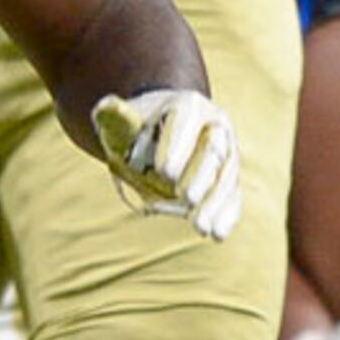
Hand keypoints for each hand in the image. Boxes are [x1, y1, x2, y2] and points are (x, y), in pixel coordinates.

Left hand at [91, 89, 241, 239]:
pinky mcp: (229, 177)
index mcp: (188, 105)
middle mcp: (215, 124)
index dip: (175, 146)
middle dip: (200, 175)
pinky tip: (217, 234)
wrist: (158, 138)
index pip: (185, 121)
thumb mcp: (122, 124)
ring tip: (200, 227)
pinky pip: (233, 195)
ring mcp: (227, 152)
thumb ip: (116, 119)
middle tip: (185, 198)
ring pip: (227, 175)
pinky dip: (227, 215)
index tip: (163, 172)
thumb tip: (105, 106)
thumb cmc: (136, 131)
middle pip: (213, 149)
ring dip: (215, 202)